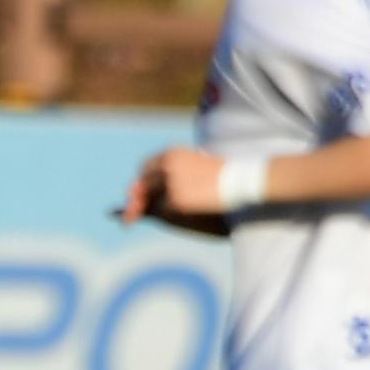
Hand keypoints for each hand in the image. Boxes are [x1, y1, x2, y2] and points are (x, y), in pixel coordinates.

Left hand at [121, 145, 235, 233]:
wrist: (240, 180)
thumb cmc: (224, 174)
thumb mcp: (197, 165)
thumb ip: (176, 172)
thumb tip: (157, 187)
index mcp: (172, 154)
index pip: (146, 167)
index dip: (142, 182)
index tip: (136, 193)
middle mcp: (167, 166)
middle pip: (142, 184)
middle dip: (135, 199)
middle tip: (129, 216)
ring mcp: (170, 184)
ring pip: (151, 200)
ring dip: (149, 209)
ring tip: (149, 216)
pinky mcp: (176, 201)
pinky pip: (164, 211)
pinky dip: (168, 215)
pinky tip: (179, 215)